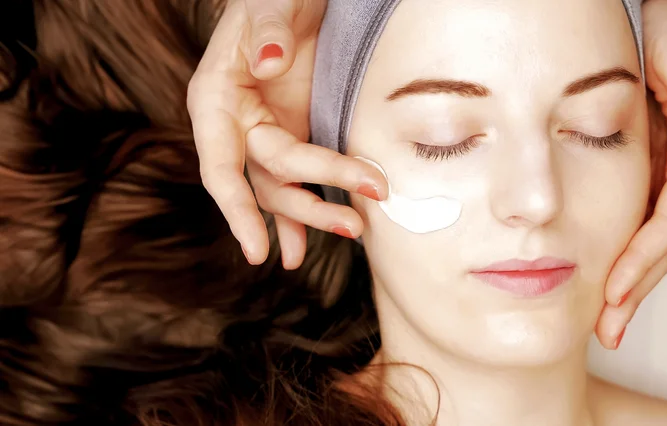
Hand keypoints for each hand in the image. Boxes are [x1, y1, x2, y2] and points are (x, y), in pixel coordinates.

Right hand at [188, 0, 387, 268]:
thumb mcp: (270, 4)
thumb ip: (267, 30)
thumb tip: (268, 64)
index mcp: (216, 99)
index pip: (220, 166)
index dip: (236, 210)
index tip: (256, 249)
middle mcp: (236, 125)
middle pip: (267, 180)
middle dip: (308, 205)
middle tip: (354, 223)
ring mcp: (266, 134)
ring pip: (284, 189)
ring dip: (317, 213)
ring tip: (356, 229)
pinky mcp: (292, 134)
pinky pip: (296, 182)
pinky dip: (305, 213)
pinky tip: (313, 244)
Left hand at [595, 0, 666, 348]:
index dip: (641, 263)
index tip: (613, 295)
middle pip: (664, 246)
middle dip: (636, 291)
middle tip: (607, 331)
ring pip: (654, 242)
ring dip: (631, 284)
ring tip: (605, 320)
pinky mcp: (659, 171)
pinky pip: (642, 223)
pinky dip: (625, 255)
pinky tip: (605, 275)